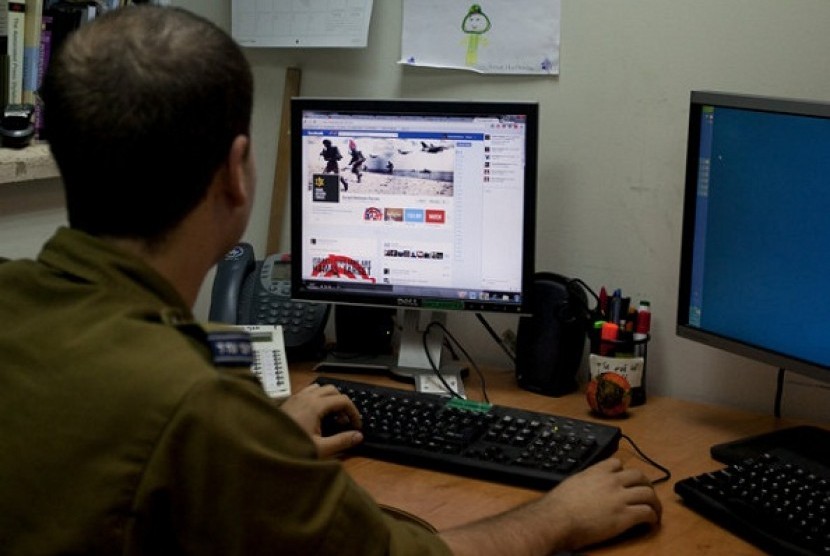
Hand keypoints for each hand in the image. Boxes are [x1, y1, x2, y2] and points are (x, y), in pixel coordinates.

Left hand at [279, 383, 362, 457]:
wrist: (265, 447)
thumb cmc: (292, 448)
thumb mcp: (320, 448)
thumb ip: (342, 441)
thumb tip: (358, 436)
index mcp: (316, 405)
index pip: (343, 400)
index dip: (353, 412)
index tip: (356, 426)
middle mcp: (306, 397)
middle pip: (332, 390)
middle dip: (342, 403)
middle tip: (343, 421)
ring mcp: (296, 397)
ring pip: (319, 388)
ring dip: (329, 399)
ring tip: (330, 417)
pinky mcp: (289, 401)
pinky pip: (307, 392)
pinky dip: (317, 398)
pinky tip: (314, 416)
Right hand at [539, 458, 661, 549]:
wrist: (558, 518)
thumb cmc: (559, 505)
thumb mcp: (572, 483)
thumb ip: (584, 481)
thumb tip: (586, 487)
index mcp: (597, 472)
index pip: (618, 463)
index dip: (624, 471)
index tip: (626, 480)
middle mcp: (612, 481)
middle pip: (639, 476)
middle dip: (646, 484)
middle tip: (648, 493)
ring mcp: (620, 498)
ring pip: (648, 493)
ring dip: (654, 502)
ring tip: (655, 510)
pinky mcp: (625, 516)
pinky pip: (646, 512)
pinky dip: (652, 517)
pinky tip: (651, 522)